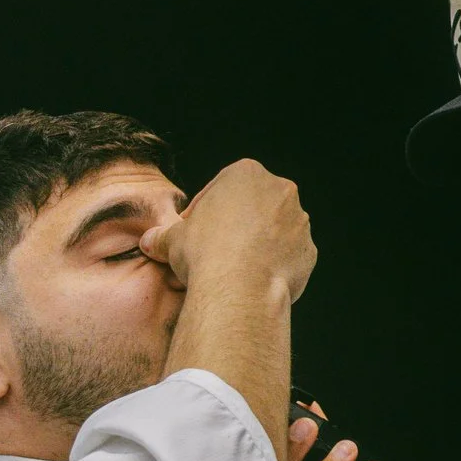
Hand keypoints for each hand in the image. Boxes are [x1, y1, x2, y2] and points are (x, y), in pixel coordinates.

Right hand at [141, 158, 316, 303]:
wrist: (239, 287)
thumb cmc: (205, 252)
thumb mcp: (172, 238)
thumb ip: (163, 235)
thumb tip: (150, 241)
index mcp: (247, 174)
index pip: (221, 188)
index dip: (204, 211)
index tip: (194, 231)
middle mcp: (281, 191)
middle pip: (253, 206)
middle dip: (235, 225)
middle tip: (213, 249)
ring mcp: (299, 221)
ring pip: (275, 229)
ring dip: (257, 244)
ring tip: (233, 268)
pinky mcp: (309, 250)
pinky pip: (289, 254)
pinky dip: (274, 264)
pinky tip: (253, 279)